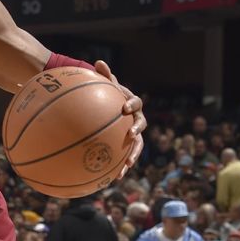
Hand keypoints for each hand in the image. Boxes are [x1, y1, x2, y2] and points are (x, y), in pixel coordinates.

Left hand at [94, 60, 145, 178]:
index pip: (136, 103)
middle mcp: (136, 119)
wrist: (113, 108)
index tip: (124, 108)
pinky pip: (127, 156)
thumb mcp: (105, 85)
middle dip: (136, 130)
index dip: (132, 104)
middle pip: (141, 125)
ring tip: (125, 165)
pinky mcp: (128, 146)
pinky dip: (121, 167)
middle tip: (130, 135)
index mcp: (132, 104)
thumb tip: (98, 62)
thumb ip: (104, 76)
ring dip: (133, 155)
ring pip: (137, 146)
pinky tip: (113, 178)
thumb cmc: (108, 95)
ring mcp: (134, 134)